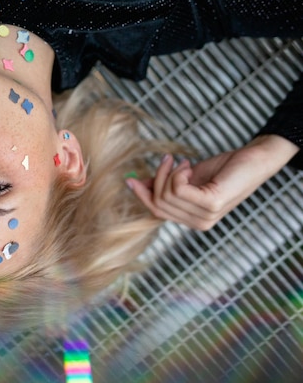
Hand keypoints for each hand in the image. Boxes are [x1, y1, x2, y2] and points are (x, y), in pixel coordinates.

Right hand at [127, 135, 298, 230]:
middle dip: (158, 178)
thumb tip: (137, 184)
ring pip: (166, 195)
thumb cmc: (224, 169)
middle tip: (169, 160)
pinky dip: (179, 173)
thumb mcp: (187, 177)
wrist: (253, 160)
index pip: (156, 211)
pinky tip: (191, 167)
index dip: (141, 195)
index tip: (129, 179)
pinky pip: (178, 188)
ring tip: (186, 164)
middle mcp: (199, 223)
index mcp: (192, 219)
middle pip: (158, 202)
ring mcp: (205, 217)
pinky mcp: (211, 205)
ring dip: (171, 173)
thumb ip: (165, 184)